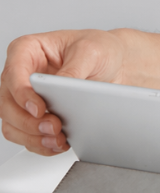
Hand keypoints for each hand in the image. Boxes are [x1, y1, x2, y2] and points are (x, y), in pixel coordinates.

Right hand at [1, 30, 127, 155]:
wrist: (116, 65)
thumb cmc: (100, 49)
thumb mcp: (91, 51)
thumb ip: (72, 70)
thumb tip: (59, 88)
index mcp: (27, 50)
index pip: (13, 74)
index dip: (22, 94)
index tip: (39, 109)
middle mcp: (20, 74)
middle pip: (7, 104)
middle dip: (28, 121)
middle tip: (53, 127)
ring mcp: (24, 96)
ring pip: (12, 123)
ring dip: (32, 136)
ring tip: (56, 138)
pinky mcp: (33, 115)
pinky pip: (24, 135)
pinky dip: (38, 143)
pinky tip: (56, 143)